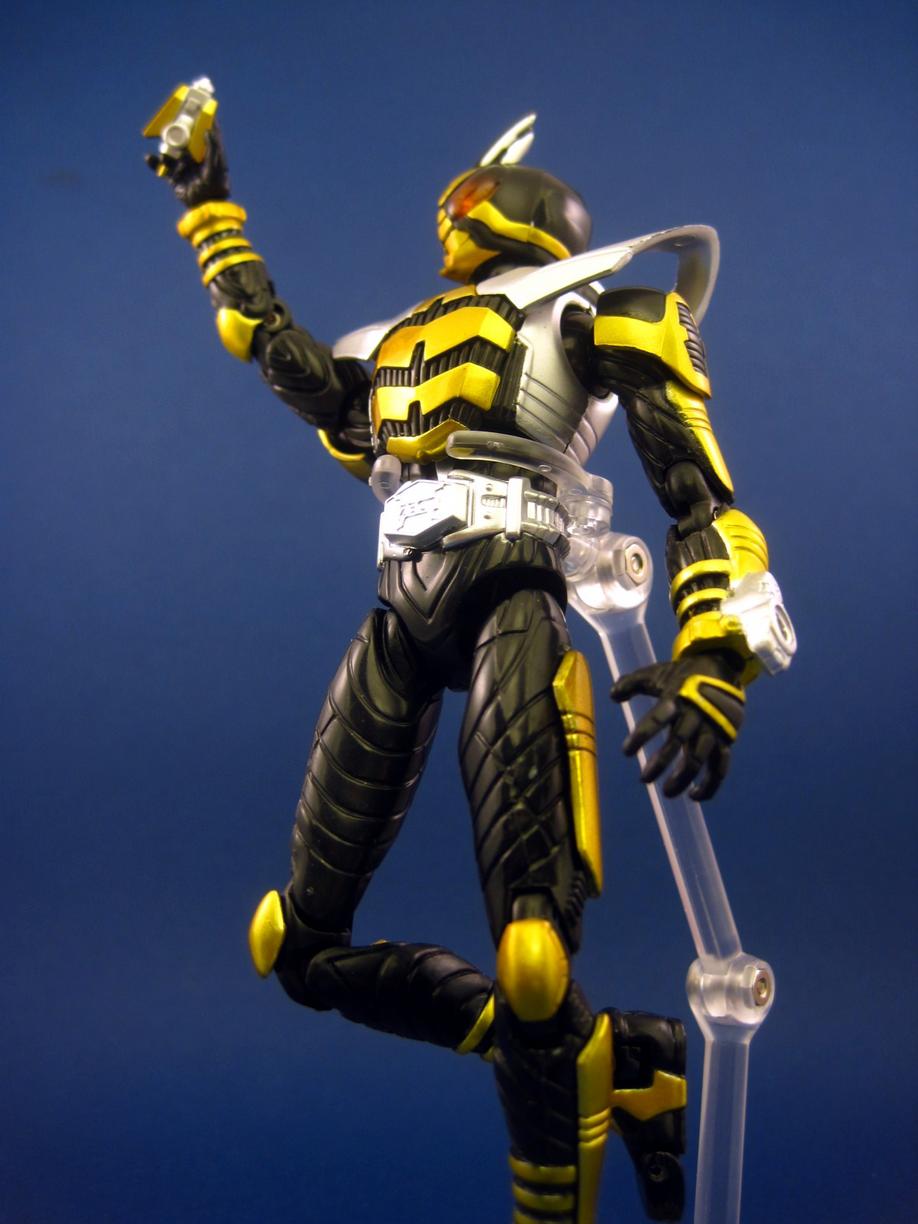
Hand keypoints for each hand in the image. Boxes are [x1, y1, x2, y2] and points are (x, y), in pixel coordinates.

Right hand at [145, 125, 230, 207]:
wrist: (205, 209)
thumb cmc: (214, 188)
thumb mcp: (216, 166)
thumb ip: (213, 148)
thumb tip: (208, 129)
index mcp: (208, 155)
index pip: (205, 133)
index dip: (202, 121)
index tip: (197, 107)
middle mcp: (195, 160)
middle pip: (185, 139)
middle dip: (177, 130)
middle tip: (171, 120)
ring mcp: (184, 168)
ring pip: (171, 151)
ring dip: (164, 146)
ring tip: (162, 144)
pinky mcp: (174, 179)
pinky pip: (161, 168)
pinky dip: (153, 163)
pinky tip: (148, 158)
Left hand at [611, 652, 744, 800]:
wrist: (721, 669)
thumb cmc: (682, 675)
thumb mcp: (656, 673)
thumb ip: (632, 683)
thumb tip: (612, 695)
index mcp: (676, 698)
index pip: (657, 719)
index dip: (641, 735)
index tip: (626, 752)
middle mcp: (696, 715)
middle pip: (678, 742)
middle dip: (660, 763)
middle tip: (644, 780)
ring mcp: (713, 729)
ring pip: (700, 759)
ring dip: (683, 779)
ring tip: (667, 793)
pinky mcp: (726, 740)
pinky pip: (721, 767)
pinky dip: (711, 785)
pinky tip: (694, 797)